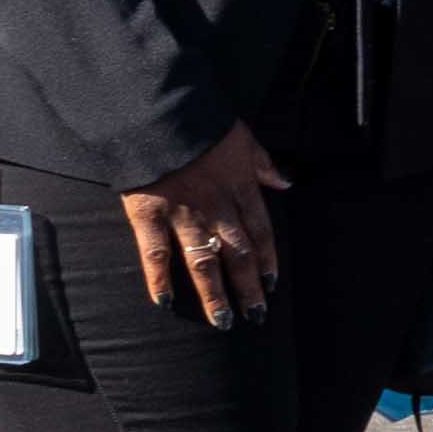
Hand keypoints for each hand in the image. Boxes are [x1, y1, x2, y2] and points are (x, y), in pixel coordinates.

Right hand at [121, 122, 288, 323]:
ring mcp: (182, 213)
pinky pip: (155, 253)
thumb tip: (285, 182)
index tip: (273, 285)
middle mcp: (216, 206)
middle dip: (249, 287)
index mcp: (240, 188)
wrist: (157, 110)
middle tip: (256, 316)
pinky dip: (159, 279)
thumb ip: (263, 163)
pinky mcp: (147, 214)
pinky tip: (165, 303)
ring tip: (223, 321)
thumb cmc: (201, 123)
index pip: (261, 232)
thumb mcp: (243, 137)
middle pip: (238, 254)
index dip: (268, 260)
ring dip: (214, 294)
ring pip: (203, 261)